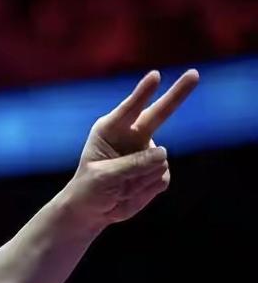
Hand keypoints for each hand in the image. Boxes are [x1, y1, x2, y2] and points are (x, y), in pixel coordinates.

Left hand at [60, 69, 199, 229]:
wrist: (93, 209)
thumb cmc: (90, 188)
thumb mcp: (104, 176)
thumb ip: (132, 164)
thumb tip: (165, 155)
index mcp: (109, 129)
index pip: (129, 109)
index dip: (143, 93)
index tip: (155, 76)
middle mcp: (132, 135)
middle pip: (159, 113)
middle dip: (178, 93)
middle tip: (194, 73)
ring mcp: (147, 152)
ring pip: (158, 162)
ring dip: (139, 180)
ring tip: (120, 187)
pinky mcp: (157, 170)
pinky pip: (161, 178)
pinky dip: (145, 190)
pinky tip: (129, 192)